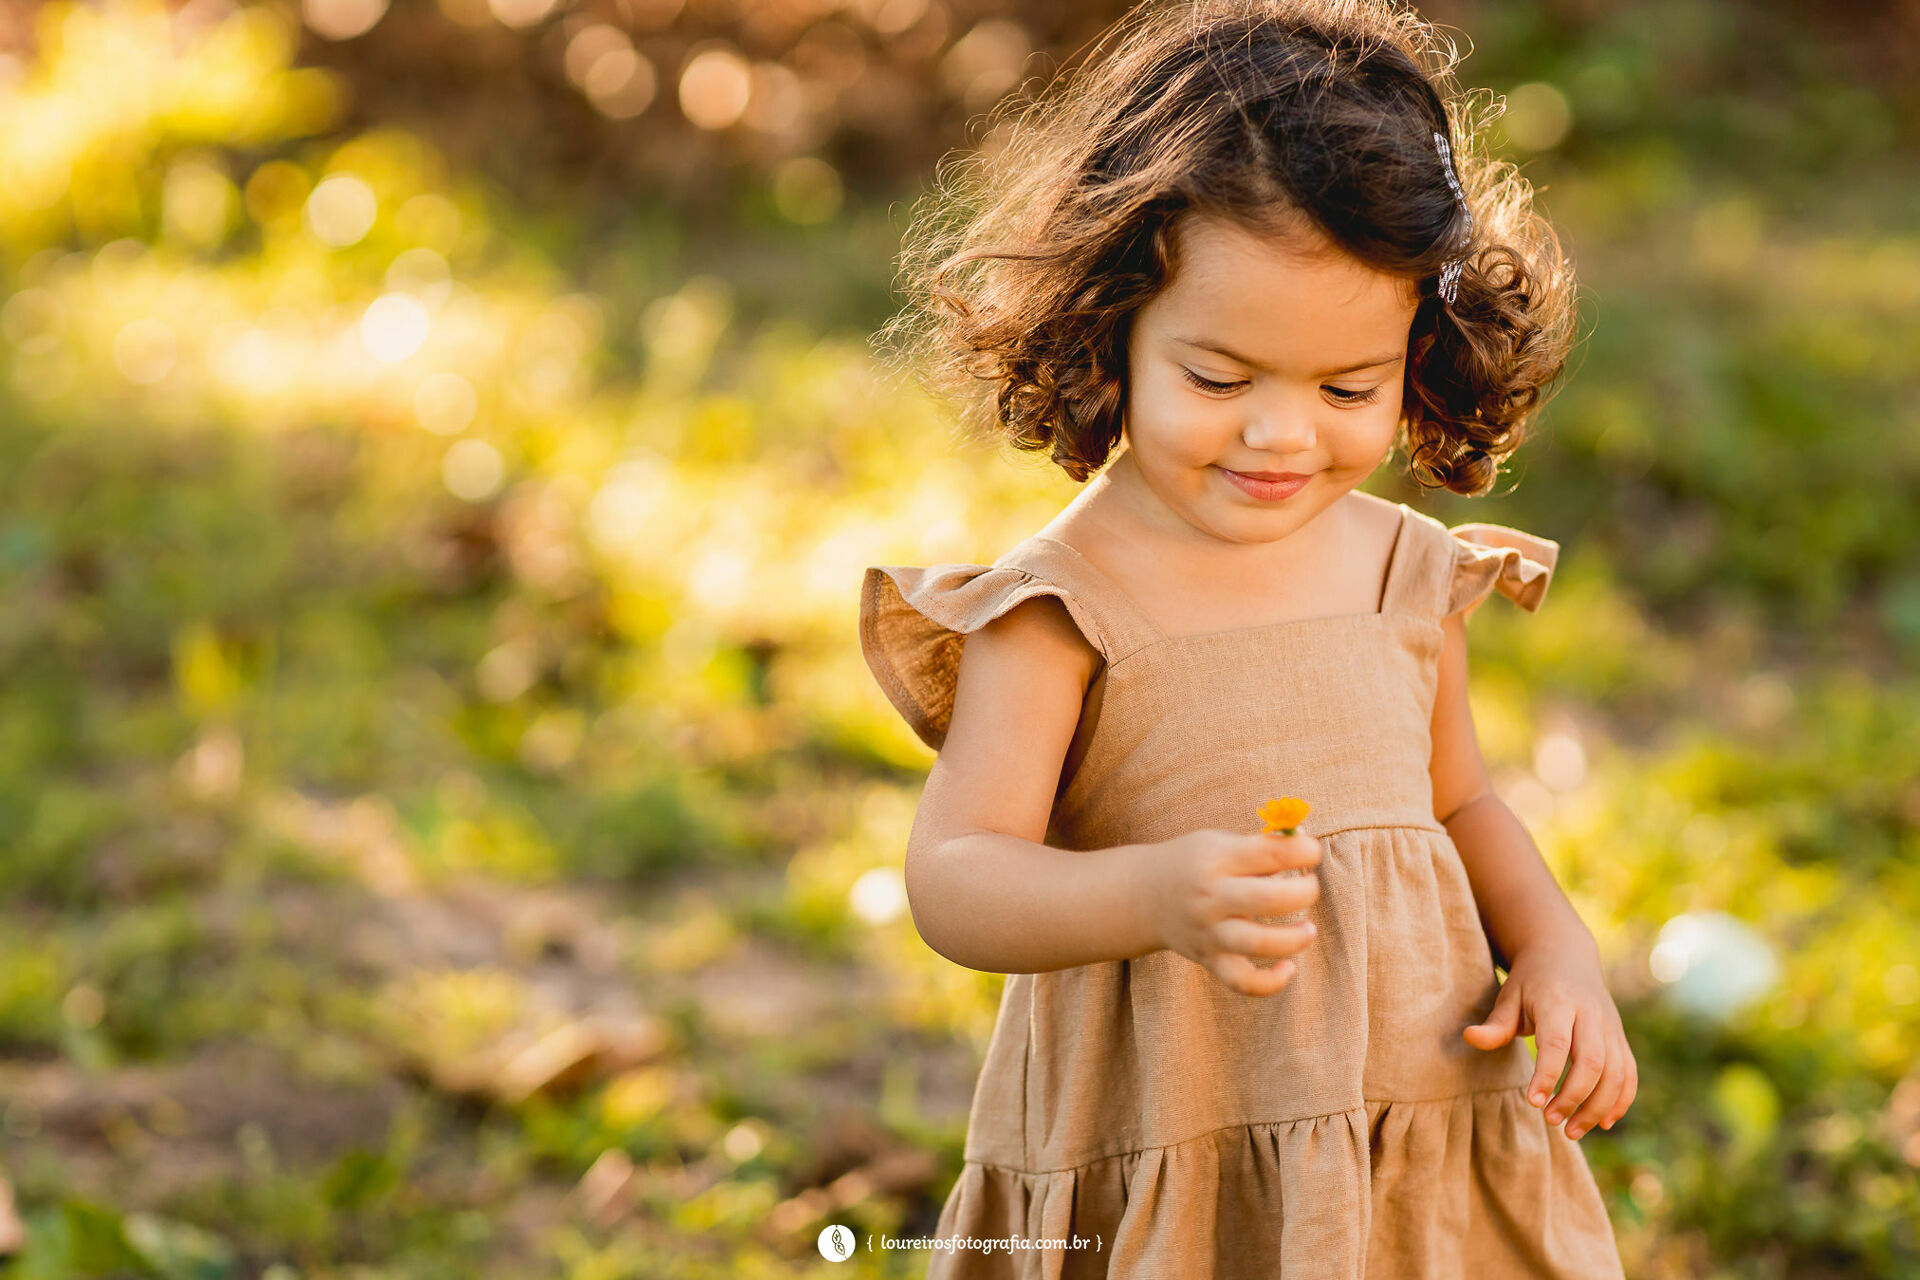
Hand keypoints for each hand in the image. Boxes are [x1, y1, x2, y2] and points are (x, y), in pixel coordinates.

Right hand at [1143, 828, 1321, 996]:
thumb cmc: (1194, 863)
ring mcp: (1209, 932)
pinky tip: (1288, 968)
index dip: (1304, 851)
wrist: (1143, 896)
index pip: (1270, 853)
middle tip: (1309, 886)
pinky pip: (1242, 982)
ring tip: (1308, 929)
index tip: (1310, 851)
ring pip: (1258, 944)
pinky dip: (1270, 982)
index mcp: (1216, 858)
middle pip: (1268, 899)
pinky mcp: (1210, 960)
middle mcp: (1210, 896)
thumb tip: (1306, 850)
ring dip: (1294, 939)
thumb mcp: (1219, 842)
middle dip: (1304, 892)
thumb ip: (1260, 847)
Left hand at [1462, 935, 1637, 1139]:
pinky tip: (1604, 1123)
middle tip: (1551, 1121)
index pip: (1557, 1043)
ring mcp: (1610, 1027)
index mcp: (1558, 1001)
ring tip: (1572, 1131)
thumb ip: (1495, 1024)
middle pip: (1592, 1061)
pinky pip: (1630, 1073)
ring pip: (1616, 1072)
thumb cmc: (1530, 983)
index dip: (1547, 1075)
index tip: (1534, 1103)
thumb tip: (1469, 1038)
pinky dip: (1622, 1100)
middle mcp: (1590, 1014)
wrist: (1565, 955)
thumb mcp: (1509, 996)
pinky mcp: (1620, 1038)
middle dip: (1574, 1097)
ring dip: (1598, 1106)